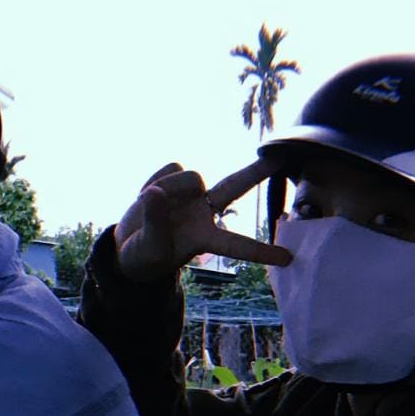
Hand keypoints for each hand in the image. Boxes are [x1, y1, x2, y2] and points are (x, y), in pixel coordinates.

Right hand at [115, 158, 292, 285]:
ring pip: (192, 176)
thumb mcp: (148, 250)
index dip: (261, 251)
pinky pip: (171, 168)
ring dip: (171, 187)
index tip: (287, 257)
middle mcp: (203, 212)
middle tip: (281, 157)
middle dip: (256, 172)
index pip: (237, 245)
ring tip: (150, 204)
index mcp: (204, 238)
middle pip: (235, 187)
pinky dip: (155, 179)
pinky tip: (146, 195)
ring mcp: (189, 194)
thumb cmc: (143, 257)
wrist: (127, 245)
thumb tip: (155, 193)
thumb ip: (154, 223)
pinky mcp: (173, 178)